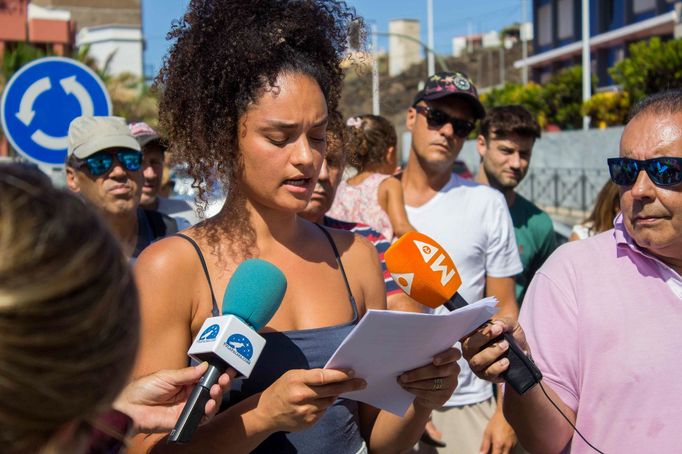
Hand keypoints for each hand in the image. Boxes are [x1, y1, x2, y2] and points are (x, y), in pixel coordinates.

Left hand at [113, 362, 231, 434]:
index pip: (206, 377)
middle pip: (212, 390)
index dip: (218, 373)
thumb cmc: (144, 389)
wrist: (130, 408)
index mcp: (185, 382)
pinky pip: (202, 417)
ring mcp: (188, 408)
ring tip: (216, 390)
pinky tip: (209, 403)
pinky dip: (209, 411)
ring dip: (217, 396)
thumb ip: (188, 374)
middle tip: (226, 378)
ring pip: (210, 403)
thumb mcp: (167, 376)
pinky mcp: (184, 420)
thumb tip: (206, 366)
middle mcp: (189, 395)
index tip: (227, 368)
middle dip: (222, 384)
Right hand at [257, 368, 366, 432]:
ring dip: (332, 396)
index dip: (339, 375)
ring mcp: (306, 411)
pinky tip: (314, 403)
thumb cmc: (281, 389)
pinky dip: (323, 405)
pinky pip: (323, 411)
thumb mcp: (292, 375)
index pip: (323, 377)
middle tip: (362, 382)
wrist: (266, 413)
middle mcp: (302, 396)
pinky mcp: (309, 421)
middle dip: (349, 385)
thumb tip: (333, 375)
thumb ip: (311, 375)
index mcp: (297, 380)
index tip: (352, 373)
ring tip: (324, 392)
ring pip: (329, 401)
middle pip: (332, 390)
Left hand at [398, 347, 460, 409]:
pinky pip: (428, 393)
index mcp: (452, 357)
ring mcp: (451, 385)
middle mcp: (454, 370)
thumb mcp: (425, 360)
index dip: (446, 357)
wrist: (425, 389)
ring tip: (401, 381)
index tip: (434, 360)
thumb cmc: (424, 367)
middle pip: (438, 371)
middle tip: (403, 376)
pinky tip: (406, 387)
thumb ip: (423, 356)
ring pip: (432, 384)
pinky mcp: (444, 397)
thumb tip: (406, 355)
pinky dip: (414, 390)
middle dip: (418, 374)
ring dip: (414, 383)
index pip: (455, 354)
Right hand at [462, 318, 529, 382]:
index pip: (466, 332)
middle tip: (500, 334)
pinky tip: (506, 361)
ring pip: (478, 361)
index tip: (494, 327)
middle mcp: (469, 350)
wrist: (522, 350)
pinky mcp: (486, 375)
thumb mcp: (509, 325)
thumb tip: (498, 325)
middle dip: (484, 339)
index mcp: (470, 335)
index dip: (477, 329)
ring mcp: (476, 364)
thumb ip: (503, 323)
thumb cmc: (509, 335)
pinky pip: (488, 373)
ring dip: (492, 353)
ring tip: (505, 346)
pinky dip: (498, 367)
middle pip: (469, 346)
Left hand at [479, 410, 516, 453]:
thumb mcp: (487, 433)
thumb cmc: (496, 422)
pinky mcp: (516, 442)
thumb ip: (484, 445)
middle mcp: (507, 446)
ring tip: (497, 450)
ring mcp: (513, 445)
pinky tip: (503, 448)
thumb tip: (481, 453)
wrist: (506, 414)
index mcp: (499, 444)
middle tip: (493, 451)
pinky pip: (512, 451)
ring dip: (503, 453)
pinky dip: (507, 452)